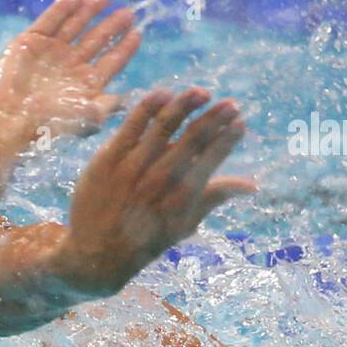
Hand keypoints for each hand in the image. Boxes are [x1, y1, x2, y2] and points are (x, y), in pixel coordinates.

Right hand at [0, 0, 140, 140]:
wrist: (11, 122)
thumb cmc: (49, 124)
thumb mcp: (87, 118)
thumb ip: (109, 106)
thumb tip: (130, 100)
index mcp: (84, 84)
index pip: (110, 61)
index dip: (124, 48)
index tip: (138, 33)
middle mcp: (69, 66)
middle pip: (96, 40)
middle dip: (112, 26)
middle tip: (128, 12)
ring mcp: (49, 53)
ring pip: (74, 26)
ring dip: (90, 11)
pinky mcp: (29, 43)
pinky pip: (49, 21)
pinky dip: (61, 9)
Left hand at [52, 88, 255, 293]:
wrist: (94, 254)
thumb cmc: (144, 240)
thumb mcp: (183, 225)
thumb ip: (215, 198)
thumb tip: (252, 185)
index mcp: (182, 196)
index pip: (213, 157)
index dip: (229, 136)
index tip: (240, 122)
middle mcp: (160, 179)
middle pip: (194, 137)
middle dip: (216, 117)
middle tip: (230, 103)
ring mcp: (132, 167)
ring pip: (164, 125)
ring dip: (186, 104)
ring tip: (202, 92)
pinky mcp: (107, 159)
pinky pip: (131, 125)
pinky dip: (148, 107)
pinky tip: (164, 93)